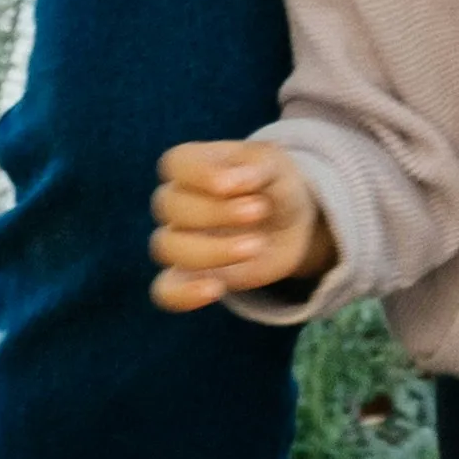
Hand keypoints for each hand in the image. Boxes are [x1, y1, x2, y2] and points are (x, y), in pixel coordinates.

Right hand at [151, 136, 333, 308]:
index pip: (175, 163)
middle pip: (170, 205)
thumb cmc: (277, 186)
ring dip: (210, 250)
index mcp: (194, 164)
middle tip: (259, 211)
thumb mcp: (277, 167)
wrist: (292, 225)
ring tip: (256, 246)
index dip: (197, 174)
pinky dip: (184, 294)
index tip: (230, 185)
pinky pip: (165, 291)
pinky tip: (217, 289)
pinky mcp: (189, 277)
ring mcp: (180, 240)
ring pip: (166, 247)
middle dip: (215, 212)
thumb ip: (255, 169)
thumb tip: (230, 182)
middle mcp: (178, 201)